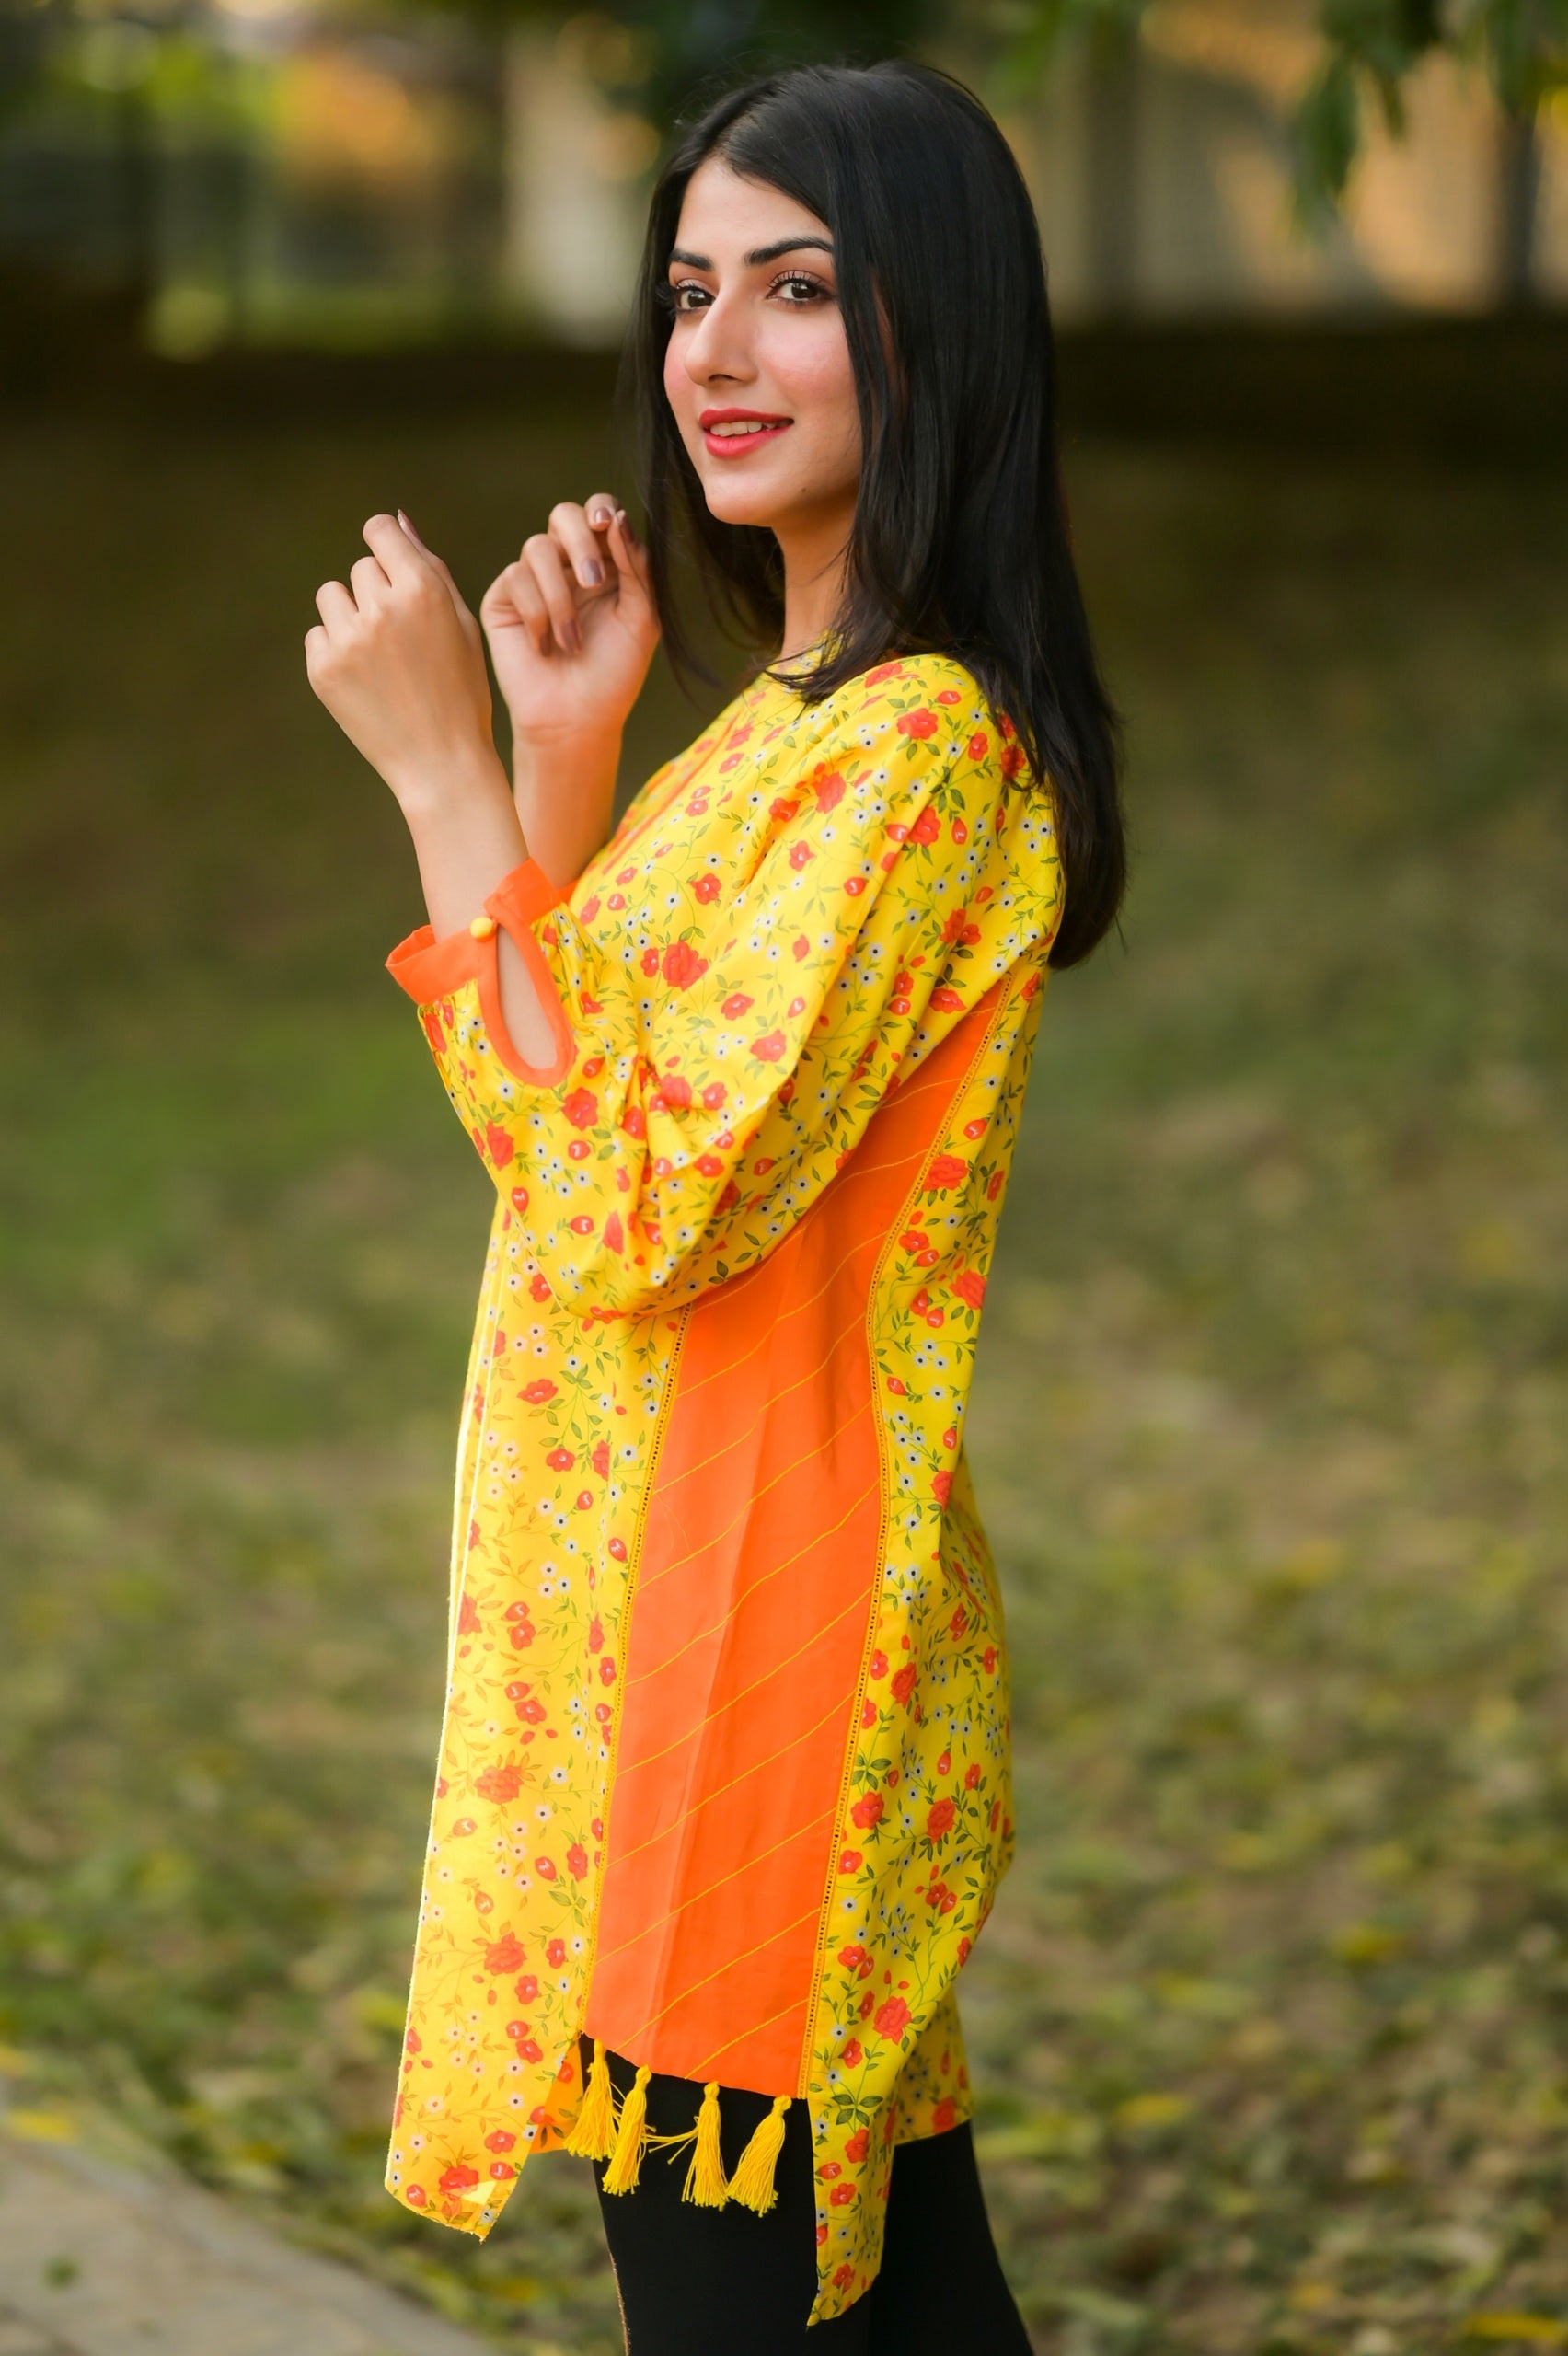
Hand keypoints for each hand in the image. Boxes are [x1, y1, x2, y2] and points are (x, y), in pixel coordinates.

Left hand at [306, 512, 500, 811]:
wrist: (442, 763)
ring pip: (333, 597)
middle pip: (360, 569)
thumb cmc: (462, 690)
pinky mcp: (323, 669)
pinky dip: (337, 652)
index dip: (384, 545)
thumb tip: (396, 518)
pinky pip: (319, 635)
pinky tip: (367, 681)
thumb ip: (430, 567)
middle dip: (377, 593)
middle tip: (404, 641)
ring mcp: (348, 640)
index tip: (391, 568)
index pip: (379, 531)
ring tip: (382, 658)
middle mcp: (382, 609)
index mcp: (422, 591)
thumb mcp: (462, 625)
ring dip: (351, 617)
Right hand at [481, 495, 658, 755]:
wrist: (576, 719)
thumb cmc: (613, 675)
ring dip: (560, 597)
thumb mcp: (641, 620)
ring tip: (571, 641)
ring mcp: (533, 581)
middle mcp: (566, 566)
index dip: (600, 508)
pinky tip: (544, 647)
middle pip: (563, 514)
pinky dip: (536, 613)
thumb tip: (616, 518)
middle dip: (579, 543)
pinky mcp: (504, 600)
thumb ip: (636, 568)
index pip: (599, 513)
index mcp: (605, 565)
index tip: (606, 524)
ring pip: (537, 547)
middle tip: (593, 583)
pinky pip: (515, 578)